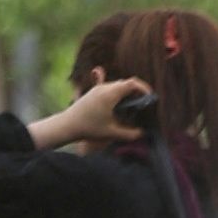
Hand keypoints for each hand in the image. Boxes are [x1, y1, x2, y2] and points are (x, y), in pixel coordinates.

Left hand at [33, 75, 150, 152]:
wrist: (67, 125)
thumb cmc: (89, 128)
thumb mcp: (112, 133)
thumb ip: (130, 134)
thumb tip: (142, 133)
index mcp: (110, 93)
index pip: (132, 83)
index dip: (143, 88)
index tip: (150, 97)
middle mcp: (104, 87)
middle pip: (125, 83)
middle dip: (136, 92)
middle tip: (143, 104)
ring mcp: (97, 88)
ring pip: (117, 85)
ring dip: (126, 93)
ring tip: (132, 107)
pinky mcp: (93, 92)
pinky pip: (110, 88)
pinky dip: (118, 94)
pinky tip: (118, 106)